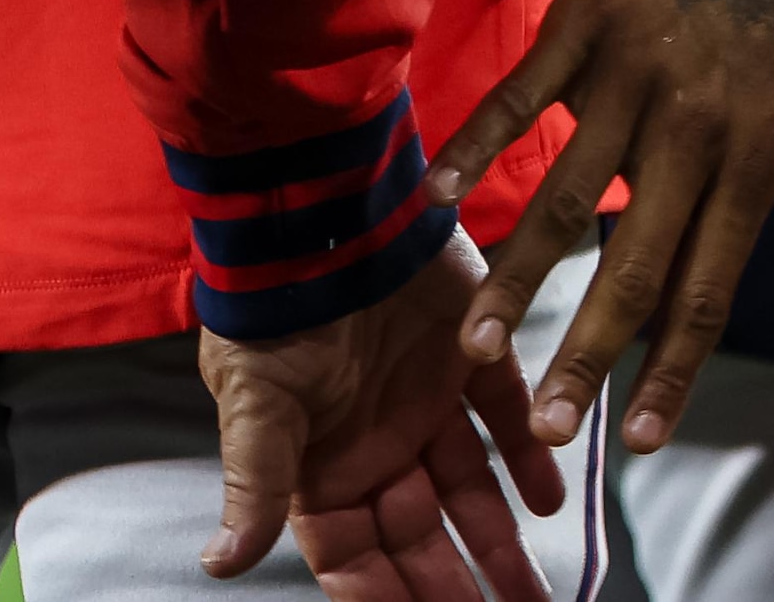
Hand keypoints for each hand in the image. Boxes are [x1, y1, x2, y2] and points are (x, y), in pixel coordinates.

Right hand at [201, 235, 559, 597]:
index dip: (386, 599)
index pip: (356, 560)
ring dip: (505, 540)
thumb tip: (219, 563)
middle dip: (458, 588)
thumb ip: (252, 482)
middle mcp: (379, 448)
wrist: (321, 209)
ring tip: (539, 593)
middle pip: (423, 538)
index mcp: (322, 471)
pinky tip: (554, 498)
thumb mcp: (255, 401)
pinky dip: (533, 455)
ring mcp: (426, 403)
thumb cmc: (272, 312)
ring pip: (473, 489)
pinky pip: (508, 416)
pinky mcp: (471, 353)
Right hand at [429, 0, 773, 455]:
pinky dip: (474, 144)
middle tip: (545, 427)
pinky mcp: (585, 19)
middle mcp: (690, 125)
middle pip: (630, 261)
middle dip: (586, 354)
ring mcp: (630, 70)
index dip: (675, 370)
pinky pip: (520, 92)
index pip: (707, 288)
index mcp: (752, 158)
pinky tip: (434, 200)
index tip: (641, 443)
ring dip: (516, 275)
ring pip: (563, 192)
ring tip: (476, 344)